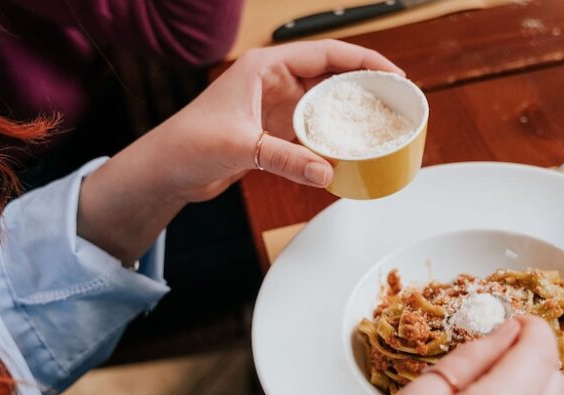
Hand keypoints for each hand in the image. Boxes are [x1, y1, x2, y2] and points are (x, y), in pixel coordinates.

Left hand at [160, 39, 402, 200]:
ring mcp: (277, 107)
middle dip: (367, 86)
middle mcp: (275, 82)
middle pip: (333, 76)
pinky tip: (352, 151)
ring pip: (327, 105)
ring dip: (352, 115)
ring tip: (382, 125)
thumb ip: (285, 159)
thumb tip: (326, 172)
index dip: (364, 61)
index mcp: (266, 66)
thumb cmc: (187, 143)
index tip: (393, 75)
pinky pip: (315, 131)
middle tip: (397, 101)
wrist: (166, 169)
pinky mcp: (275, 132)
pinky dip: (334, 140)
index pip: (327, 53)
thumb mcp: (240, 146)